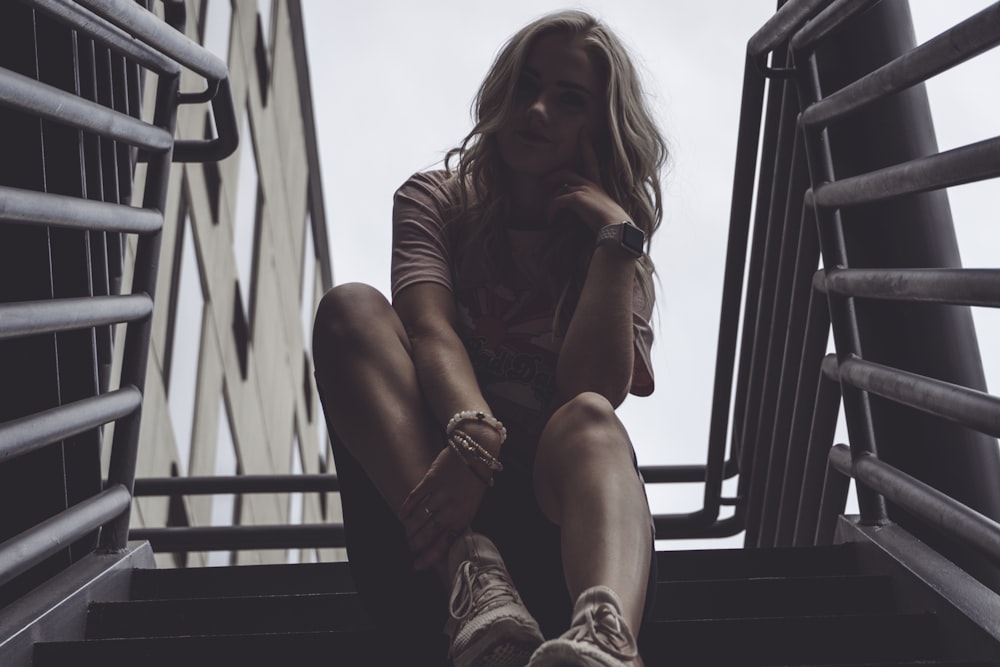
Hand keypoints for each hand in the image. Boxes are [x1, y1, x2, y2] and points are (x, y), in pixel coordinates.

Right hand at [399, 445, 489, 569]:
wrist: (476, 453)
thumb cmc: (475, 481)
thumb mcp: (472, 505)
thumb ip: (458, 520)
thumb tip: (441, 537)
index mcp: (464, 517)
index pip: (444, 543)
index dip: (429, 556)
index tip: (417, 564)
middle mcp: (452, 509)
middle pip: (428, 533)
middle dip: (416, 543)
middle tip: (410, 546)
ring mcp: (441, 494)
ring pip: (419, 518)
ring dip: (410, 529)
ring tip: (407, 533)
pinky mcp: (431, 480)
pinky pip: (414, 498)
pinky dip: (406, 509)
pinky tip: (402, 516)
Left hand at [545, 129, 629, 232]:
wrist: (615, 227)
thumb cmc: (611, 224)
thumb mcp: (603, 211)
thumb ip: (594, 207)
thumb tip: (582, 213)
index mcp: (598, 185)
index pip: (591, 161)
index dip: (587, 145)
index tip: (583, 131)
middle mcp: (591, 184)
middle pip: (567, 173)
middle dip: (554, 175)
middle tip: (544, 180)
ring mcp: (584, 188)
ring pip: (560, 189)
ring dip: (551, 200)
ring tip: (547, 212)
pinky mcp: (577, 197)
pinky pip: (557, 201)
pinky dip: (552, 211)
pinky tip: (551, 220)